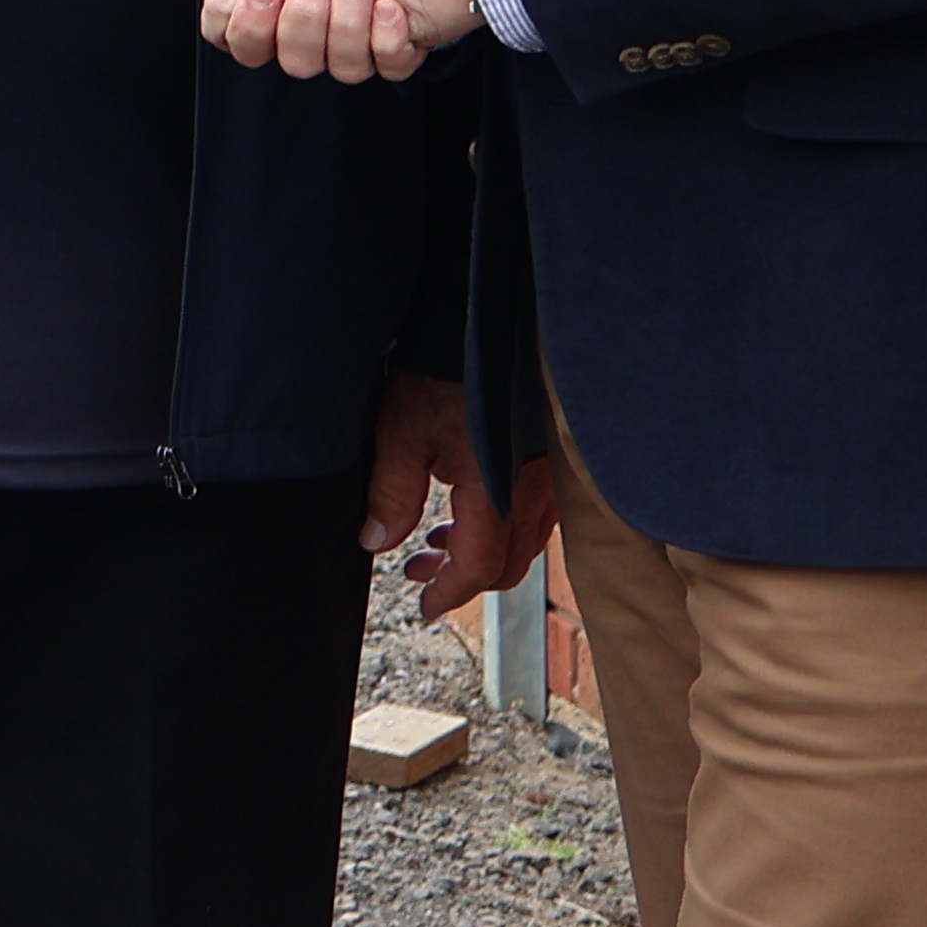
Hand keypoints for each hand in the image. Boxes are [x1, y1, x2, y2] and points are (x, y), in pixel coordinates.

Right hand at [202, 0, 476, 82]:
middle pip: (257, 50)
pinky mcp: (387, 55)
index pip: (221, 14)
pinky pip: (376, 66)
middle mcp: (301, 15)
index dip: (235, 13)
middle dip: (291, 19)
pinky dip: (385, 42)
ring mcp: (343, 40)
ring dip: (338, 25)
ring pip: (312, 64)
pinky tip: (398, 12)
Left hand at [365, 371, 553, 620]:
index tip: (424, 605)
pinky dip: (498, 524)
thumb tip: (377, 542)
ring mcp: (548, 478)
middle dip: (462, 576)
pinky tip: (464, 510)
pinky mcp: (550, 459)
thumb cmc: (441, 373)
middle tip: (417, 571)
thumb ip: (391, 494)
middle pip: (508, 564)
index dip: (450, 592)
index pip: (481, 568)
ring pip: (521, 539)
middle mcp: (534, 493)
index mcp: (499, 495)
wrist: (481, 321)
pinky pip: (531, 513)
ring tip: (434, 540)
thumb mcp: (401, 433)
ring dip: (480, 550)